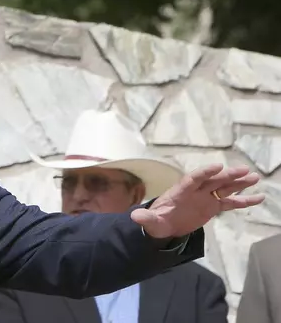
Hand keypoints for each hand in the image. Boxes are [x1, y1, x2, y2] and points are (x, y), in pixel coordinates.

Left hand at [130, 163, 263, 238]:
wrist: (163, 226)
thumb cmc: (156, 222)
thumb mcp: (150, 223)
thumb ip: (146, 219)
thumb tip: (135, 217)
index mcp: (180, 191)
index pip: (193, 179)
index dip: (204, 173)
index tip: (218, 167)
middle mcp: (194, 191)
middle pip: (212, 180)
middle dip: (227, 175)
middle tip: (245, 170)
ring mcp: (205, 197)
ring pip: (224, 187)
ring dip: (238, 183)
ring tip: (255, 178)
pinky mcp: (212, 206)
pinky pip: (230, 202)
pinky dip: (243, 200)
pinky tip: (259, 197)